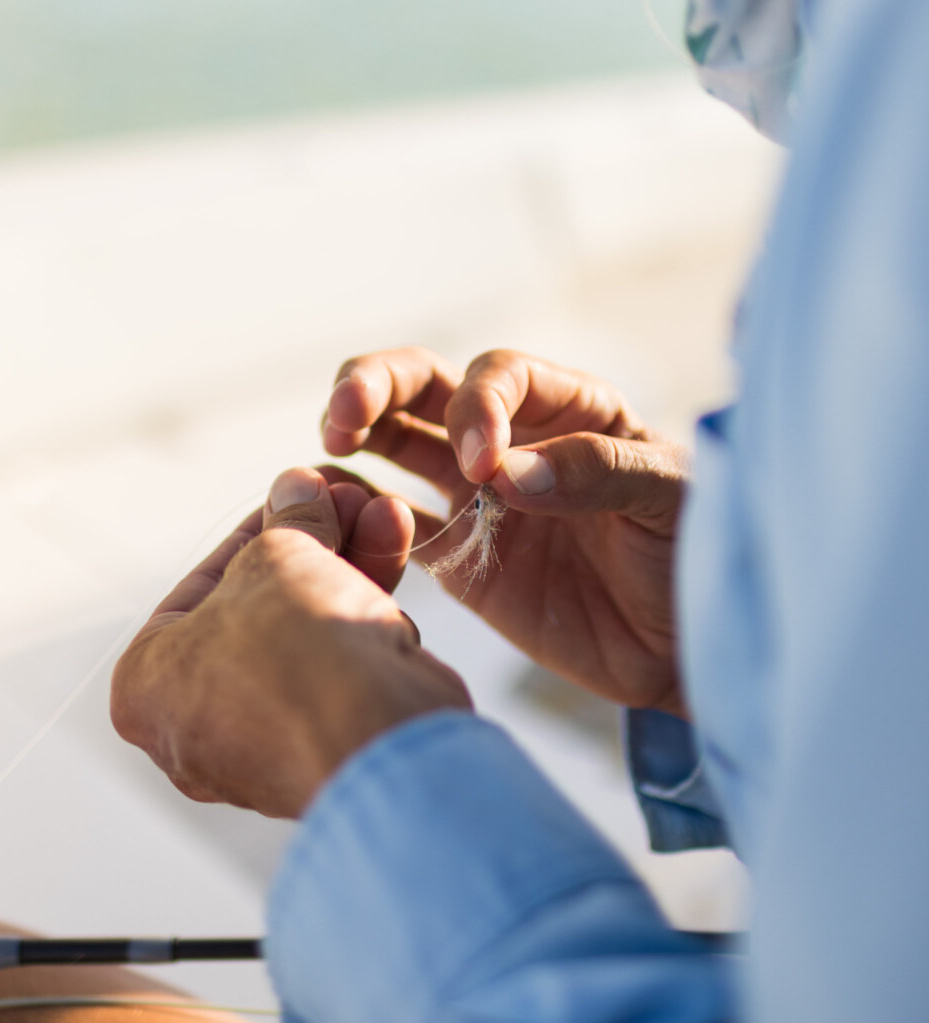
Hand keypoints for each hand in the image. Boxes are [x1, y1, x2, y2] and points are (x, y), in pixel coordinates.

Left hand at [110, 468, 472, 818]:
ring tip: (383, 513)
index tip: (296, 494)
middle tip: (346, 501)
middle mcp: (198, 728)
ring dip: (350, 568)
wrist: (376, 738)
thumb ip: (288, 521)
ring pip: (310, 637)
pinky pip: (343, 671)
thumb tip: (298, 490)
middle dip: (315, 546)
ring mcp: (266, 747)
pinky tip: (394, 555)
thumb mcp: (280, 556)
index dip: (259, 528)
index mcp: (148, 687)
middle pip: (263, 609)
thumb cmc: (295, 650)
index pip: (201, 587)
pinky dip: (367, 617)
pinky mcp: (331, 750)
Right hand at [323, 347, 687, 716]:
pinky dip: (359, 513)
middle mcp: (512, 439)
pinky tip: (333, 509)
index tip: (483, 465)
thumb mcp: (669, 499)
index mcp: (567, 407)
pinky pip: (395, 525)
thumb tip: (504, 474)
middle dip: (375, 385)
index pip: (498, 375)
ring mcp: (477, 497)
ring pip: (396, 442)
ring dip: (356, 433)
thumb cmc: (693, 554)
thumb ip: (596, 471)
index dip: (477, 406)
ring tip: (328, 448)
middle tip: (343, 414)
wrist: (688, 647)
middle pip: (424, 385)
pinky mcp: (458, 557)